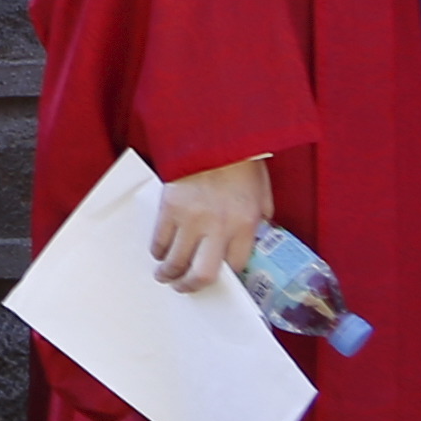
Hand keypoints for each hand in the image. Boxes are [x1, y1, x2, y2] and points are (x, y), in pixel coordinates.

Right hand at [147, 157, 272, 295]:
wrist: (214, 133)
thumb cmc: (240, 161)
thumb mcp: (262, 194)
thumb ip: (258, 219)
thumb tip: (250, 239)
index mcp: (246, 223)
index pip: (235, 266)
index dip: (225, 276)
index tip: (217, 277)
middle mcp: (219, 226)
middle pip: (203, 274)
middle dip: (191, 286)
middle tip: (184, 287)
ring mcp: (192, 218)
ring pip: (176, 261)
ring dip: (168, 274)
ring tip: (165, 275)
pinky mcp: (170, 207)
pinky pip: (159, 240)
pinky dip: (157, 250)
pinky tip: (159, 251)